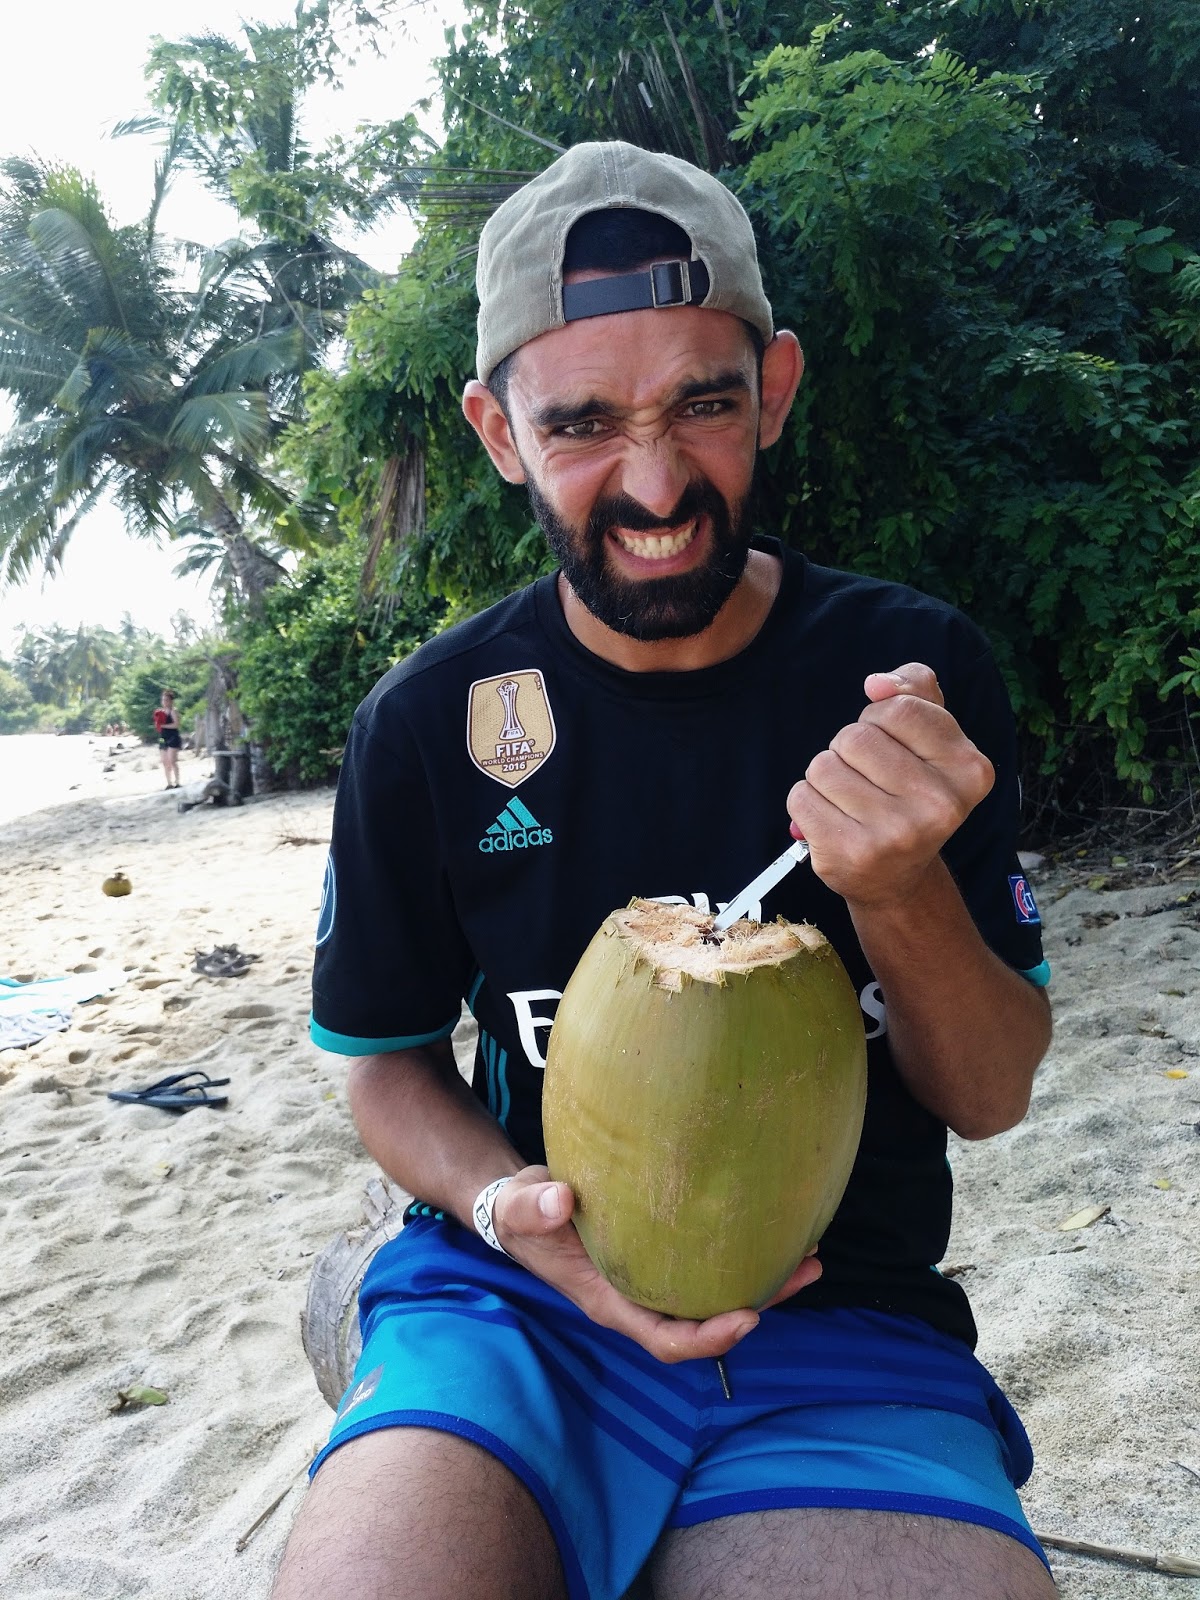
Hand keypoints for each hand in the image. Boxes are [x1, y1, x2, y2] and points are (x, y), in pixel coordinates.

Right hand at [492, 1166, 822, 1361]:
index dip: (709, 1337)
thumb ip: (534, 1208)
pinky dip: (743, 1255)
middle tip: (806, 1269)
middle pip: (706, 1321)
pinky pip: (709, 1266)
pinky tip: (773, 1230)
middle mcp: (639, 1299)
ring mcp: (653, 1281)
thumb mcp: (520, 1209)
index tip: (748, 1317)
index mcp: (610, 1301)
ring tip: (810, 1254)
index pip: (665, 1338)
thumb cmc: (523, 1211)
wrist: (524, 1204)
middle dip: (759, 1305)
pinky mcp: (663, 1255)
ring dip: (765, 1282)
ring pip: (715, 1295)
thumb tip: (561, 1201)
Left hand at [787, 662, 993, 909]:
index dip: (879, 717)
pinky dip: (807, 802)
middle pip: (855, 736)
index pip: (899, 709)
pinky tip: (833, 820)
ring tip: (851, 801)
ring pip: (823, 765)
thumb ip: (915, 690)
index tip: (889, 741)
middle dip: (849, 749)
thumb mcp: (931, 739)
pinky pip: (801, 797)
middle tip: (869, 779)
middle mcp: (939, 805)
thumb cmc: (911, 795)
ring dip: (826, 776)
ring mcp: (895, 834)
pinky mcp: (851, 854)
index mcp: (969, 770)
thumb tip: (877, 684)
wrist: (898, 879)